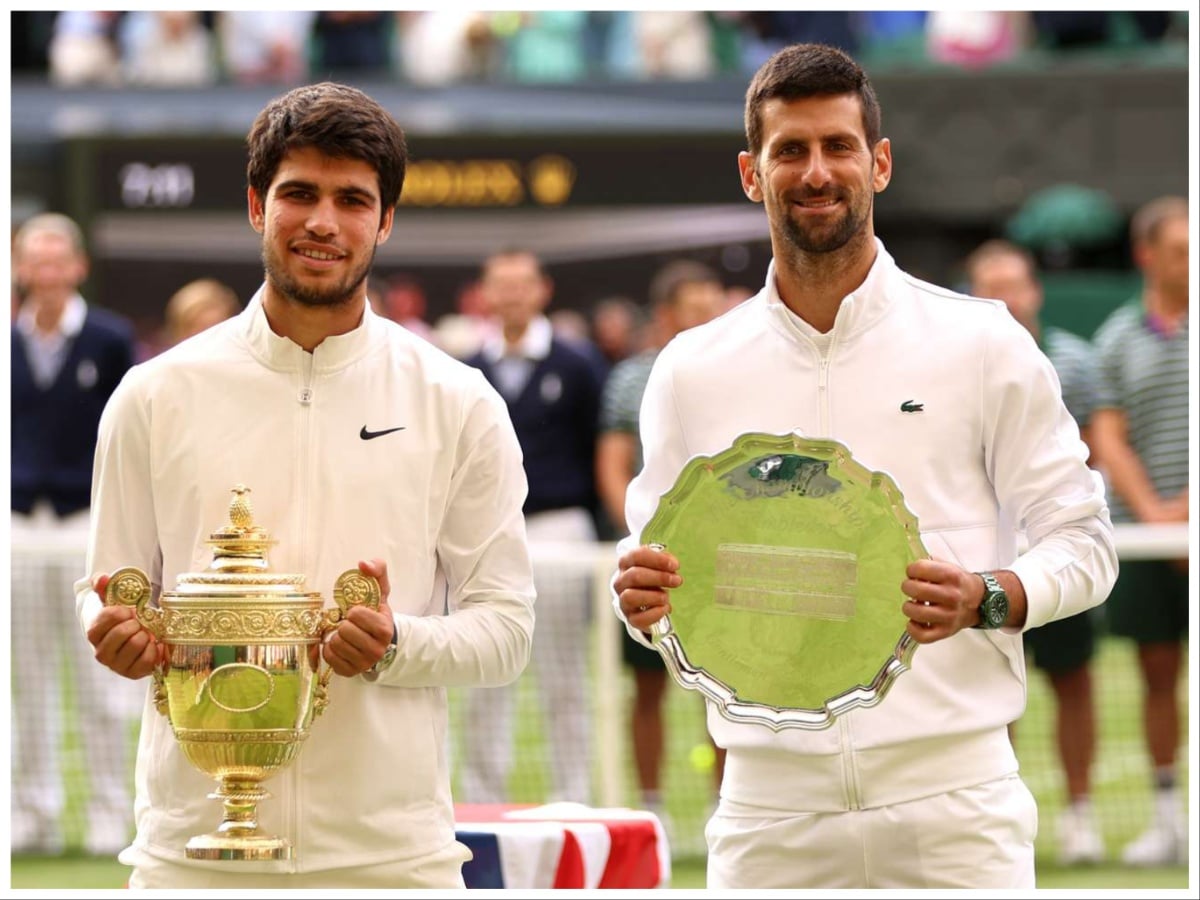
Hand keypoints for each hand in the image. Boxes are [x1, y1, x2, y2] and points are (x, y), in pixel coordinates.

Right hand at [87, 573, 161, 679]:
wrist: (136, 637)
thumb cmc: (123, 619)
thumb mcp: (114, 601)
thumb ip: (104, 587)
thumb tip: (101, 578)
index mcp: (94, 634)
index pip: (104, 620)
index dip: (120, 612)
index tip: (128, 610)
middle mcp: (101, 653)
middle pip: (122, 633)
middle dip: (136, 623)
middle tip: (140, 622)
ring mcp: (117, 666)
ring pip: (136, 644)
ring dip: (146, 635)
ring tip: (146, 633)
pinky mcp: (133, 673)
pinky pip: (148, 660)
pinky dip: (156, 649)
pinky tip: (154, 644)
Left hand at [323, 558, 395, 676]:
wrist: (382, 640)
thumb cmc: (377, 612)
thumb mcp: (381, 590)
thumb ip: (377, 570)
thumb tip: (362, 563)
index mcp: (384, 629)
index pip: (355, 615)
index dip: (353, 611)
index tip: (358, 612)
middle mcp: (376, 650)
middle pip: (343, 631)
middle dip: (344, 624)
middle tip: (350, 624)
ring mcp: (363, 663)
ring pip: (335, 645)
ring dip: (336, 636)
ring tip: (345, 634)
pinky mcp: (350, 672)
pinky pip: (328, 657)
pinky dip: (329, 649)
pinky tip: (339, 645)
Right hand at [614, 544, 681, 631]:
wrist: (647, 602)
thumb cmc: (653, 579)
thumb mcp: (657, 566)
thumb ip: (664, 561)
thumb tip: (672, 564)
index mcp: (626, 563)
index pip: (636, 556)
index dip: (657, 559)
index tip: (675, 565)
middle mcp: (620, 582)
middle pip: (634, 576)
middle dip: (659, 578)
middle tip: (677, 580)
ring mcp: (623, 601)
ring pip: (630, 597)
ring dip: (654, 596)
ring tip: (667, 596)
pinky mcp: (631, 618)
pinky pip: (638, 618)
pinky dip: (655, 613)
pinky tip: (665, 608)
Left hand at [900, 559, 981, 643]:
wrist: (979, 601)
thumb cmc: (958, 584)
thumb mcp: (948, 566)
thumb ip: (928, 565)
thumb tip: (910, 571)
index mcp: (951, 576)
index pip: (919, 568)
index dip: (911, 570)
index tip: (913, 574)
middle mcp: (951, 595)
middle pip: (916, 590)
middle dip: (907, 587)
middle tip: (911, 588)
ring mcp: (949, 616)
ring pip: (916, 613)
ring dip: (909, 607)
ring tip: (913, 605)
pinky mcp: (946, 632)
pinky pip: (922, 635)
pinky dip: (913, 629)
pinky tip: (914, 621)